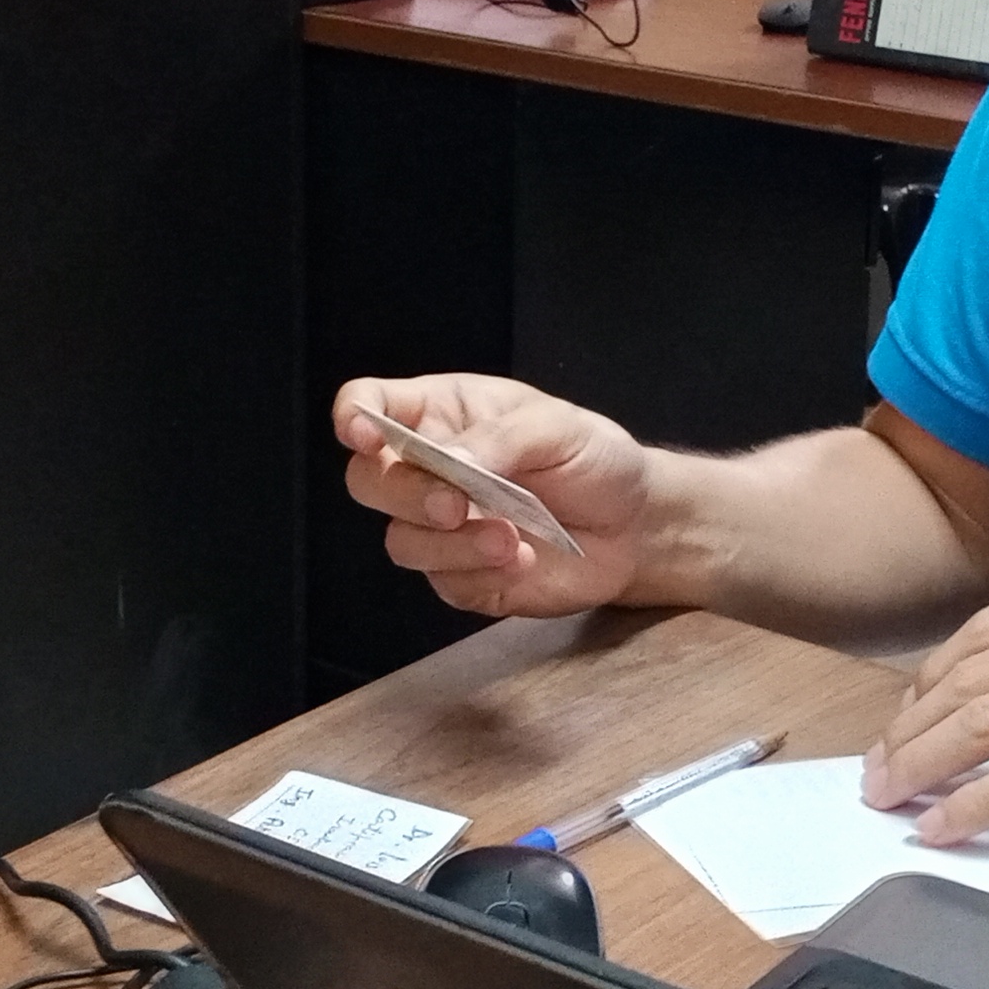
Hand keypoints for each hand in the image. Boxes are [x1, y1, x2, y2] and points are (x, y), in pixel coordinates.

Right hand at [332, 372, 653, 618]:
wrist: (634, 526)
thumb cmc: (592, 458)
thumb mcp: (557, 428)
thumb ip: (500, 440)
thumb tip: (450, 465)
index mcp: (442, 415)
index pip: (370, 404)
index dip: (354, 416)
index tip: (364, 435)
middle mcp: (428, 470)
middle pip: (368, 480)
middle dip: (404, 495)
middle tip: (456, 505)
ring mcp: (441, 528)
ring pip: (402, 542)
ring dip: (452, 545)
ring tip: (512, 540)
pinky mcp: (463, 577)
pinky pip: (445, 584)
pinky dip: (482, 575)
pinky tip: (524, 560)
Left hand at [865, 565, 988, 841]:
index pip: (985, 632)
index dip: (930, 679)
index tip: (905, 714)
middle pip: (966, 678)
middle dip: (909, 728)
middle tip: (878, 768)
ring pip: (979, 726)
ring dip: (921, 767)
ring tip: (891, 799)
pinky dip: (970, 808)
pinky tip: (942, 828)